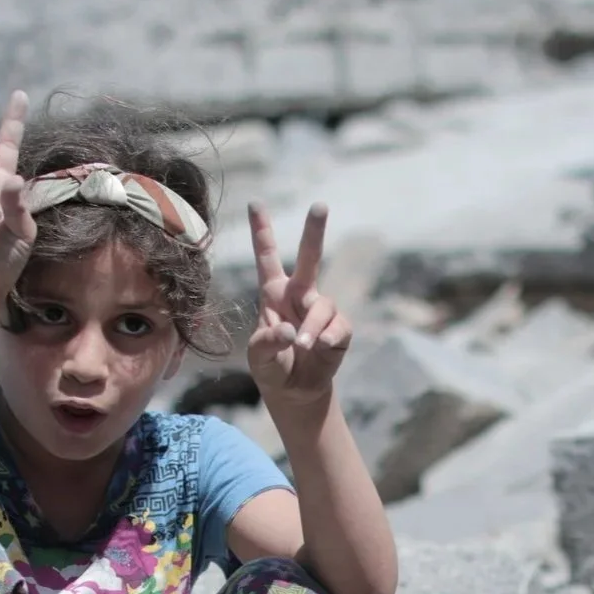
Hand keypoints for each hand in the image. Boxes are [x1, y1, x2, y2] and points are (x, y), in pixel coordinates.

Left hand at [247, 202, 351, 407]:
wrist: (295, 391)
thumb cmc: (271, 367)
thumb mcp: (259, 356)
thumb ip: (268, 342)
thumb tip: (292, 330)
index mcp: (273, 295)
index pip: (267, 257)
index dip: (262, 230)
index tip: (255, 202)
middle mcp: (300, 295)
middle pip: (310, 258)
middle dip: (314, 232)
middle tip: (320, 205)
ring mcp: (321, 310)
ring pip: (323, 305)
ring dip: (313, 326)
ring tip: (304, 346)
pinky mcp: (339, 328)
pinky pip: (338, 326)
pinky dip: (328, 338)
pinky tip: (319, 348)